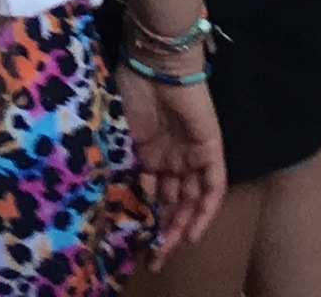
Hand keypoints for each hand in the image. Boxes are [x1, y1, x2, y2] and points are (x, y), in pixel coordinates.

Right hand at [113, 66, 225, 254]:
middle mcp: (172, 158)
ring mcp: (192, 154)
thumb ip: (120, 161)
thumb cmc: (130, 89)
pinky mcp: (210, 149)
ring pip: (193, 198)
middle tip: (155, 257)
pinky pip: (214, 186)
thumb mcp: (119, 132)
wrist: (155, 62)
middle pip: (175, 202)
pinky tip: (192, 231)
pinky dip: (206, 210)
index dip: (147, 219)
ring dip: (183, 224)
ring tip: (170, 249)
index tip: (137, 245)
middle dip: (165, 230)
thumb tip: (107, 194)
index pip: (154, 195)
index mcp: (150, 154)